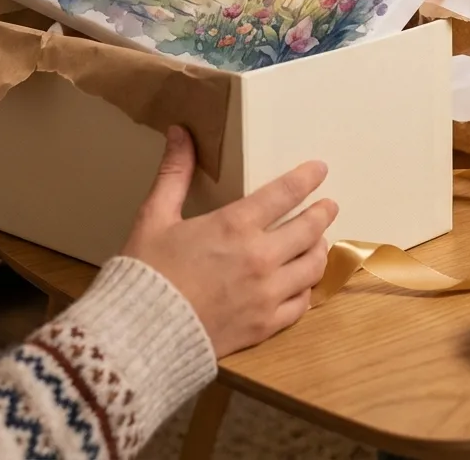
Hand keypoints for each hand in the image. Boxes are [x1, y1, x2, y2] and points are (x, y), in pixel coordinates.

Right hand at [121, 126, 337, 358]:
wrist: (140, 337)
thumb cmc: (146, 273)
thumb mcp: (154, 216)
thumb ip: (174, 173)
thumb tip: (180, 132)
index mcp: (235, 226)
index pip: (285, 193)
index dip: (306, 178)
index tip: (320, 169)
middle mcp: (260, 257)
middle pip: (309, 229)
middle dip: (322, 213)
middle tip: (329, 206)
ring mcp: (267, 295)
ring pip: (312, 267)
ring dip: (319, 250)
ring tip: (318, 242)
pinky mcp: (265, 326)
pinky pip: (301, 305)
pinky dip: (306, 290)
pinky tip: (302, 283)